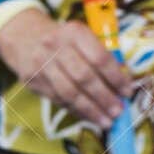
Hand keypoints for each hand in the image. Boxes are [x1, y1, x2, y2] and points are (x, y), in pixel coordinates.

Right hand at [0, 8, 132, 128]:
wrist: (25, 36)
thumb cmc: (67, 40)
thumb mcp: (85, 38)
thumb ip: (104, 57)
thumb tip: (123, 86)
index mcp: (75, 32)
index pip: (99, 58)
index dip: (116, 78)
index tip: (128, 92)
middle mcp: (55, 46)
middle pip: (83, 77)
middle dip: (104, 97)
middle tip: (118, 111)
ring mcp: (41, 64)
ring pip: (68, 92)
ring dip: (90, 110)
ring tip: (106, 121)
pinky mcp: (32, 80)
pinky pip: (57, 99)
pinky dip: (76, 110)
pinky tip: (89, 117)